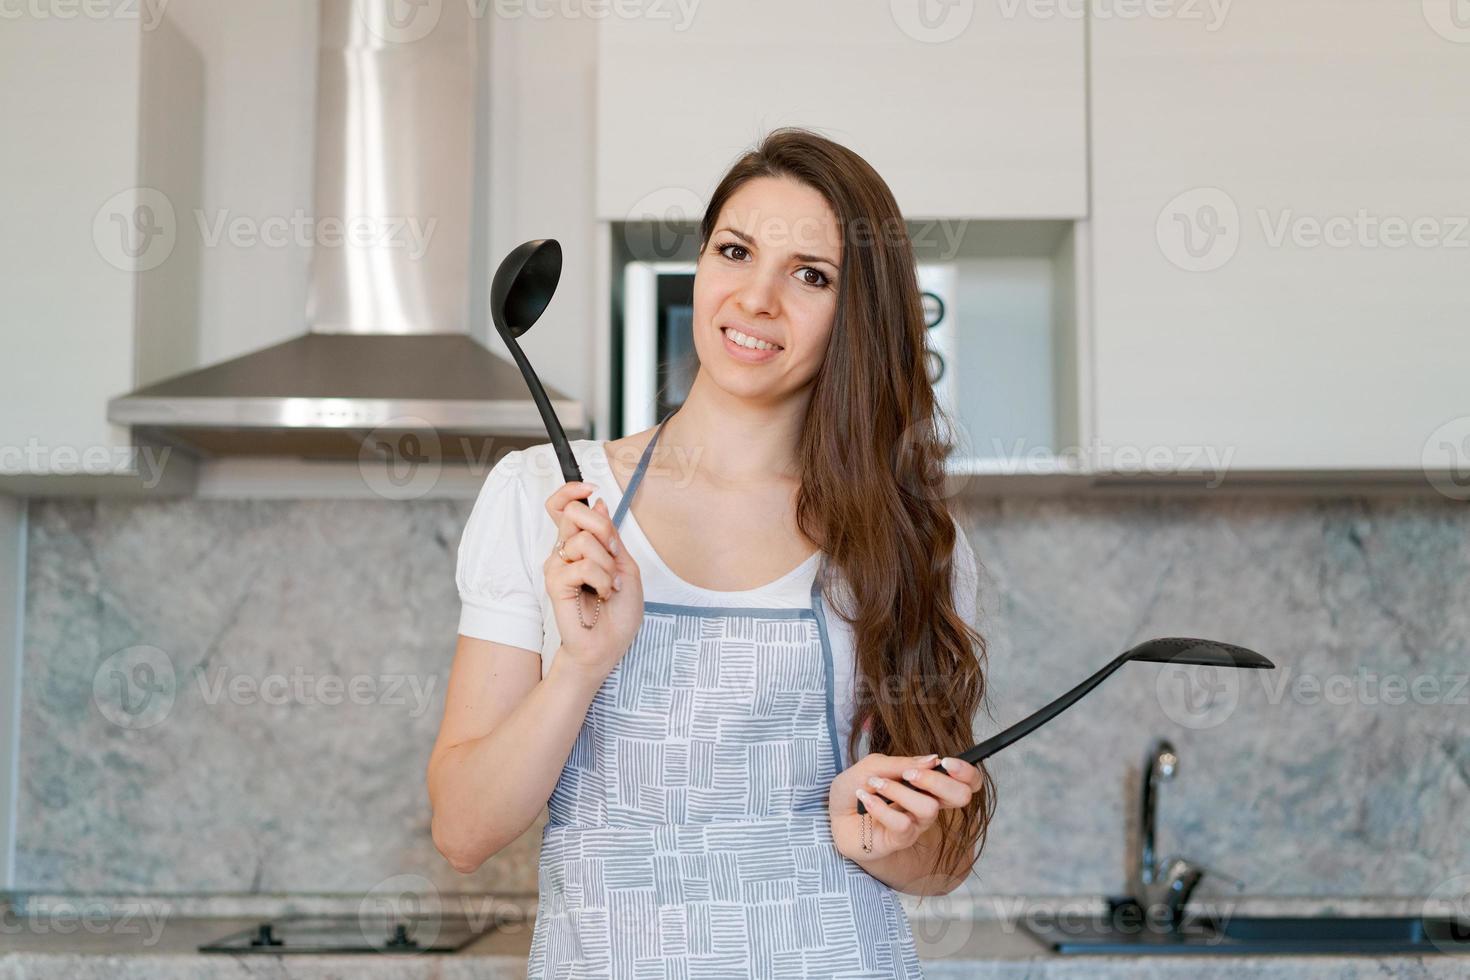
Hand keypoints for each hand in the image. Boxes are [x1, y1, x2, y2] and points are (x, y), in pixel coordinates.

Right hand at [543, 481, 643, 678]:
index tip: (590, 486)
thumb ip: (610, 535)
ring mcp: (557, 566)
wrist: (608, 645)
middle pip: (573, 513)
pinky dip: (602, 580)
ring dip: (607, 564)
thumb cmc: (617, 611)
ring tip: (610, 585)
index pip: (562, 506)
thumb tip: (598, 502)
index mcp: (579, 544)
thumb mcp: (625, 564)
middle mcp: (564, 551)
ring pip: (583, 540)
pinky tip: (602, 594)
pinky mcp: (555, 583)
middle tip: (614, 555)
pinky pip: (582, 566)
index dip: (571, 490)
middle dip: (603, 530)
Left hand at [828, 752, 984, 861]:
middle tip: (909, 774)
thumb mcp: (873, 765)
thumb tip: (933, 760)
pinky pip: (903, 824)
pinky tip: (866, 799)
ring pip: (928, 808)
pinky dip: (881, 807)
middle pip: (961, 797)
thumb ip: (901, 763)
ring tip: (874, 785)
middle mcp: (929, 804)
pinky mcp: (900, 840)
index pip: (968, 782)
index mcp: (928, 784)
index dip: (967, 772)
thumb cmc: (856, 788)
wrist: (832, 813)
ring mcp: (916, 824)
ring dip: (898, 790)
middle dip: (937, 780)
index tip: (945, 761)